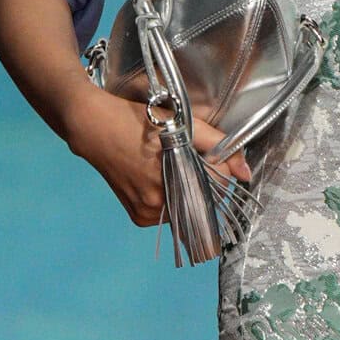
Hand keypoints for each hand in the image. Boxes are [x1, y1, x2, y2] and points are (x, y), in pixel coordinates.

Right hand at [63, 85, 250, 228]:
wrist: (93, 127)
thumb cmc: (137, 121)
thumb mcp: (181, 124)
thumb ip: (217, 145)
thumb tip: (246, 174)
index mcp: (173, 182)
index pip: (219, 185)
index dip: (219, 166)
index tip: (205, 150)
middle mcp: (159, 204)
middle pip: (202, 197)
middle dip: (202, 177)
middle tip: (181, 154)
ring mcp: (147, 214)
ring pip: (187, 205)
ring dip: (186, 188)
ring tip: (166, 164)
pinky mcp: (139, 217)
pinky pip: (168, 212)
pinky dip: (170, 197)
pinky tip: (156, 177)